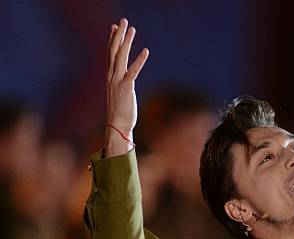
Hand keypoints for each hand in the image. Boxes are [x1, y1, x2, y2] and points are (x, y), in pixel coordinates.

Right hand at [105, 18, 148, 156]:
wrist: (117, 126)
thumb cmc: (121, 112)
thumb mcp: (120, 94)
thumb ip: (121, 84)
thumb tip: (124, 81)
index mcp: (110, 77)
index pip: (110, 54)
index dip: (112, 39)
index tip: (114, 26)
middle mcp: (111, 76)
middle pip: (114, 51)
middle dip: (119, 35)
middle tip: (124, 20)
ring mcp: (117, 81)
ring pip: (120, 57)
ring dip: (127, 41)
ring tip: (133, 29)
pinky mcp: (126, 88)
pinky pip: (133, 71)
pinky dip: (139, 61)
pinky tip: (145, 51)